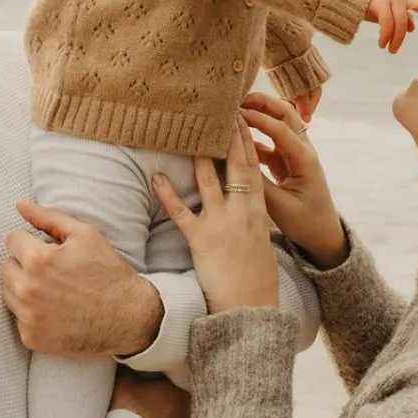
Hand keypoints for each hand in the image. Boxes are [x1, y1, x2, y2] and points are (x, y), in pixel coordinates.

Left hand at [3, 202, 161, 357]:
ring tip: (53, 290)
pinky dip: (32, 314)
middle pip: (6, 267)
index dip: (31, 241)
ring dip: (24, 288)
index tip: (48, 251)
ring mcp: (28, 317)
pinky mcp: (31, 338)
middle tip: (52, 272)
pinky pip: (19, 318)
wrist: (128, 317)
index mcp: (38, 260)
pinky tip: (55, 311)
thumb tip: (19, 205)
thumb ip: (48, 217)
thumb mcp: (85, 235)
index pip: (11, 240)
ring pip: (8, 293)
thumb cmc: (108, 272)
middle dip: (24, 265)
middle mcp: (28, 289)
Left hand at [153, 123, 279, 314]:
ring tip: (186, 130)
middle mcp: (242, 211)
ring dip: (197, 154)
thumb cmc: (257, 276)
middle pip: (234, 163)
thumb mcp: (261, 239)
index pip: (253, 165)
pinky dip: (167, 193)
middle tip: (217, 109)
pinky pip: (181, 212)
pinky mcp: (201, 240)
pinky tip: (156, 176)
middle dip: (226, 135)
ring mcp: (221, 224)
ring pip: (207, 180)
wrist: (251, 308)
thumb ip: (252, 216)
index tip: (238, 117)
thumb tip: (244, 199)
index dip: (245, 139)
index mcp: (259, 210)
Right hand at [239, 91, 347, 267]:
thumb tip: (234, 165)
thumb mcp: (280, 207)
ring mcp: (294, 154)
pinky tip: (235, 137)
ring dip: (258, 114)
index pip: (282, 130)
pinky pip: (268, 142)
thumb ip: (258, 184)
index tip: (237, 113)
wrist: (322, 234)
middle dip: (263, 103)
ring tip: (233, 111)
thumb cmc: (305, 222)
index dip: (259, 119)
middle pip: (285, 115)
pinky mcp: (285, 161)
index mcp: (305, 160)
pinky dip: (253, 135)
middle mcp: (302, 151)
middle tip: (237, 99)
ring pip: (277, 124)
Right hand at [364, 0, 417, 52]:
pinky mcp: (379, 4)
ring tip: (392, 50)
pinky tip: (382, 45)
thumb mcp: (391, 12)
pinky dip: (386, 37)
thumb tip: (412, 28)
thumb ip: (404, 18)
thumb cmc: (373, 7)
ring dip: (398, 40)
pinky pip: (387, 24)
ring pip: (402, 22)